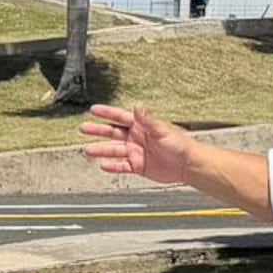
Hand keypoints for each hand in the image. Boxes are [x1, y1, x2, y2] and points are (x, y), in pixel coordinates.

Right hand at [80, 104, 197, 185]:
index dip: (107, 113)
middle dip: (98, 130)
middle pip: (113, 133)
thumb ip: (147, 119)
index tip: (93, 110)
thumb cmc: (180, 145)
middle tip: (84, 128)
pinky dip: (112, 166)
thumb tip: (137, 106)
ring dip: (101, 150)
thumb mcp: (163, 130)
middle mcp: (136, 138)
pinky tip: (103, 166)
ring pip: (114, 150)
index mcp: (142, 126)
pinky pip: (121, 166)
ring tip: (88, 150)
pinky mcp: (138, 166)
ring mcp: (136, 152)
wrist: (187, 165)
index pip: (120, 117)